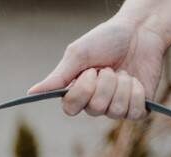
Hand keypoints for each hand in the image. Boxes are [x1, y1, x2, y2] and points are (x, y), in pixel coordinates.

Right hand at [29, 0, 170, 118]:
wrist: (139, 31)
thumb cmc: (106, 40)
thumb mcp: (78, 54)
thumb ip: (58, 76)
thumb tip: (31, 92)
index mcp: (78, 91)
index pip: (70, 108)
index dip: (82, 91)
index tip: (91, 71)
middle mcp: (96, 103)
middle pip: (95, 108)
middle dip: (105, 83)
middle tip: (109, 68)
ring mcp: (117, 108)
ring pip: (116, 110)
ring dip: (122, 85)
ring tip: (123, 71)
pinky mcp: (138, 109)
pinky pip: (134, 112)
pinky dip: (136, 92)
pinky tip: (135, 80)